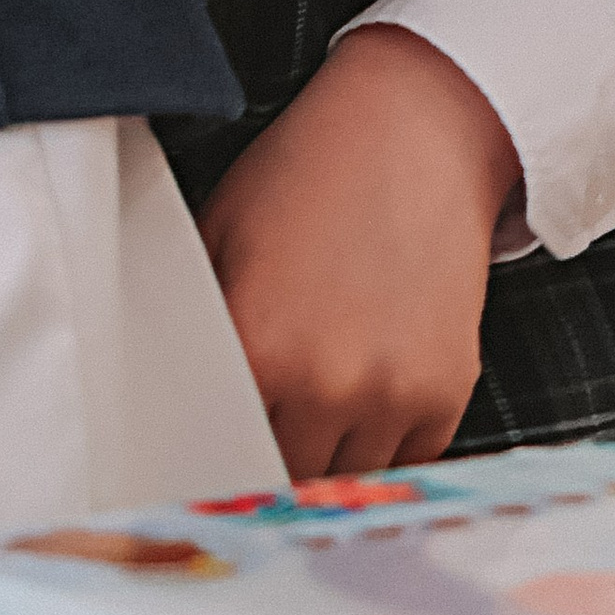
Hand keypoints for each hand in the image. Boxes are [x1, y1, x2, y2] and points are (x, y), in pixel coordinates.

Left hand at [196, 29, 519, 480]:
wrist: (412, 137)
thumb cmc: (305, 175)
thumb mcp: (220, 233)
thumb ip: (199, 323)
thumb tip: (168, 391)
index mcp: (259, 345)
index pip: (220, 448)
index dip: (212, 452)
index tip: (208, 450)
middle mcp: (328, 384)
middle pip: (283, 477)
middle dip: (267, 455)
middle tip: (261, 425)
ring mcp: (393, 395)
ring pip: (346, 477)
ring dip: (327, 454)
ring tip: (316, 395)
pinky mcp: (446, 394)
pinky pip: (405, 459)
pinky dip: (383, 440)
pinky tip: (366, 384)